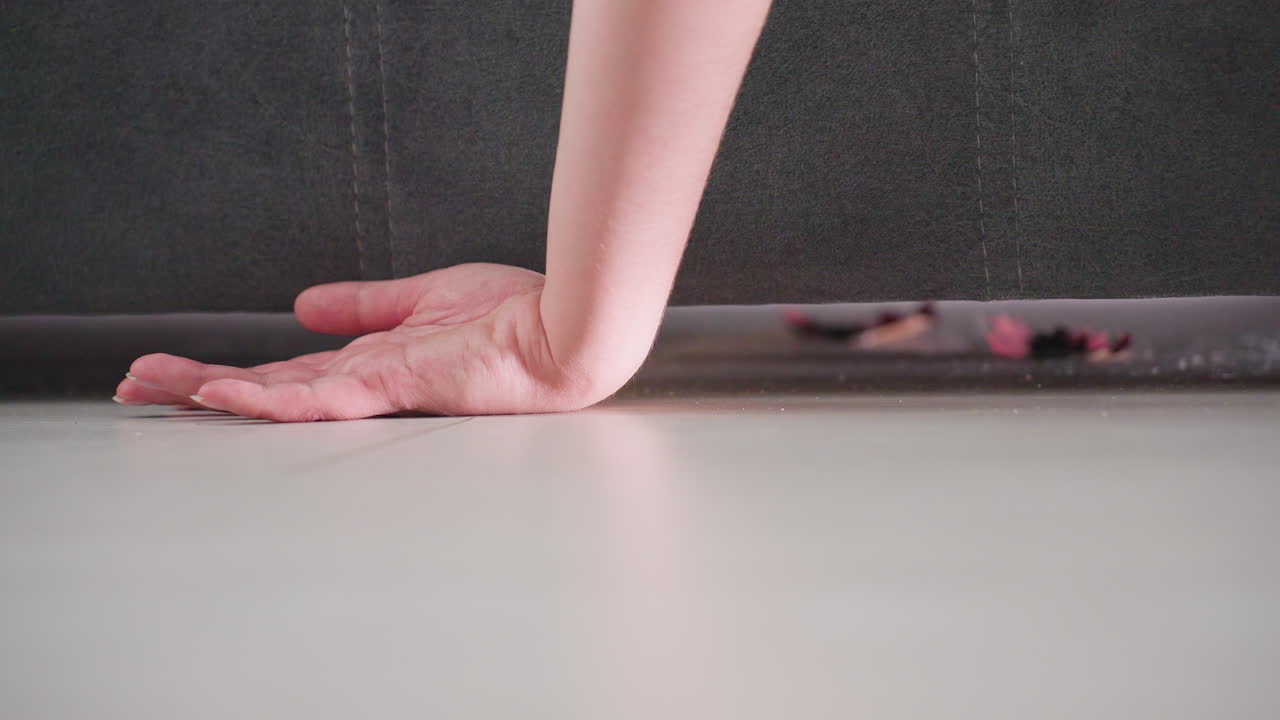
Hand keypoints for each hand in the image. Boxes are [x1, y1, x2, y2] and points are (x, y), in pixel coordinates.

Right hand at [116, 264, 613, 420]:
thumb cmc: (516, 317)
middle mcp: (371, 384)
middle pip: (271, 391)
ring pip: (283, 400)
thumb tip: (304, 305)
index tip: (182, 371)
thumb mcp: (423, 299)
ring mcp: (382, 391)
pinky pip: (324, 397)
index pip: (288, 374)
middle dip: (202, 389)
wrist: (569, 329)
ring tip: (155, 390)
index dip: (233, 373)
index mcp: (375, 364)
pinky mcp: (400, 386)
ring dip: (215, 395)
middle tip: (138, 388)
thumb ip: (365, 306)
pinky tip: (223, 394)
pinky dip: (271, 399)